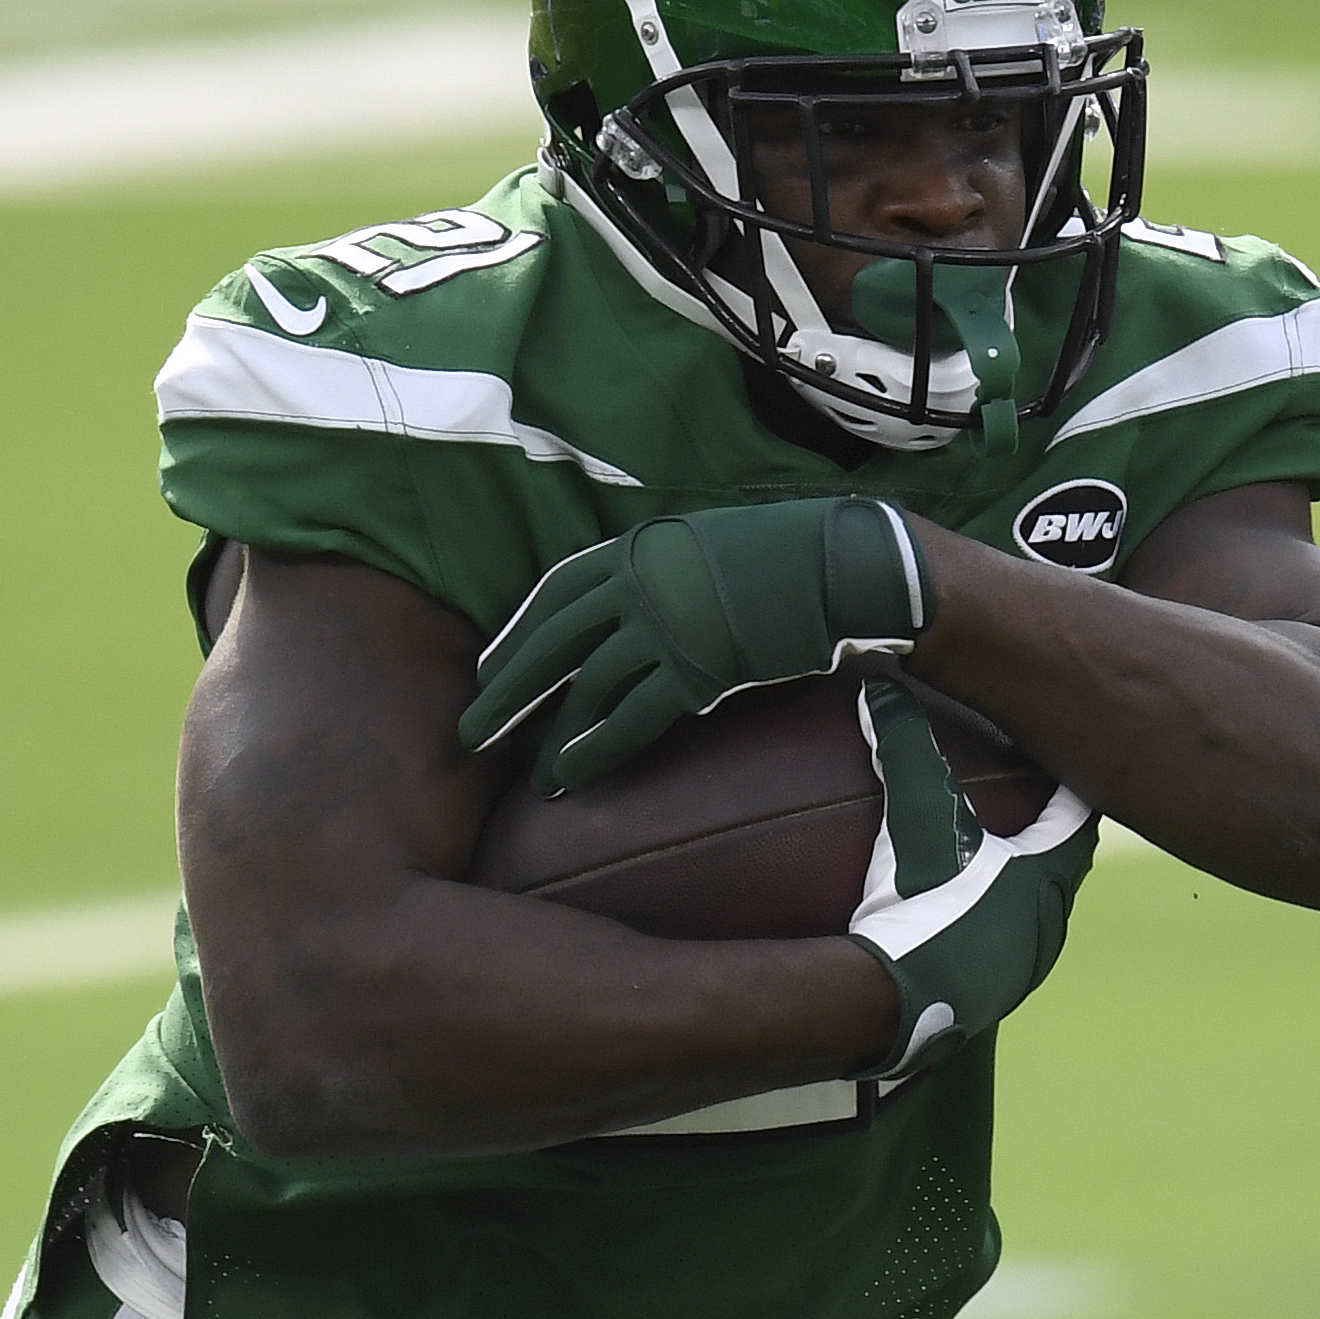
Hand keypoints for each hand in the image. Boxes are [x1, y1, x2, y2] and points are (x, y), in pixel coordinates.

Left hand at [461, 498, 933, 793]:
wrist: (847, 564)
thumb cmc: (789, 552)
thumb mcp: (705, 543)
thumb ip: (661, 567)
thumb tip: (638, 599)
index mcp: (635, 551)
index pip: (553, 598)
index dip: (516, 639)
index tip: (488, 671)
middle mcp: (637, 588)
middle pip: (553, 646)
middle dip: (508, 692)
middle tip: (472, 731)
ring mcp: (664, 630)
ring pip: (588, 689)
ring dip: (554, 735)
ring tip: (532, 774)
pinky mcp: (696, 671)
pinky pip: (635, 717)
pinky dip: (599, 749)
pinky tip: (575, 776)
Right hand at [845, 676, 1097, 1078]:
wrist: (893, 1006)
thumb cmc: (919, 906)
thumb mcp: (912, 819)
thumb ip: (901, 748)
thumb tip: (881, 683)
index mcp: (1047, 877)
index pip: (1077, 820)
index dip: (1073, 790)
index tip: (1073, 763)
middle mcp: (1048, 924)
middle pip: (1063, 867)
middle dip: (1053, 837)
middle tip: (1038, 805)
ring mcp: (1022, 968)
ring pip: (1036, 914)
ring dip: (1024, 887)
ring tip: (1003, 862)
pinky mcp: (988, 999)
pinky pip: (1002, 950)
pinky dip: (992, 928)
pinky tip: (961, 922)